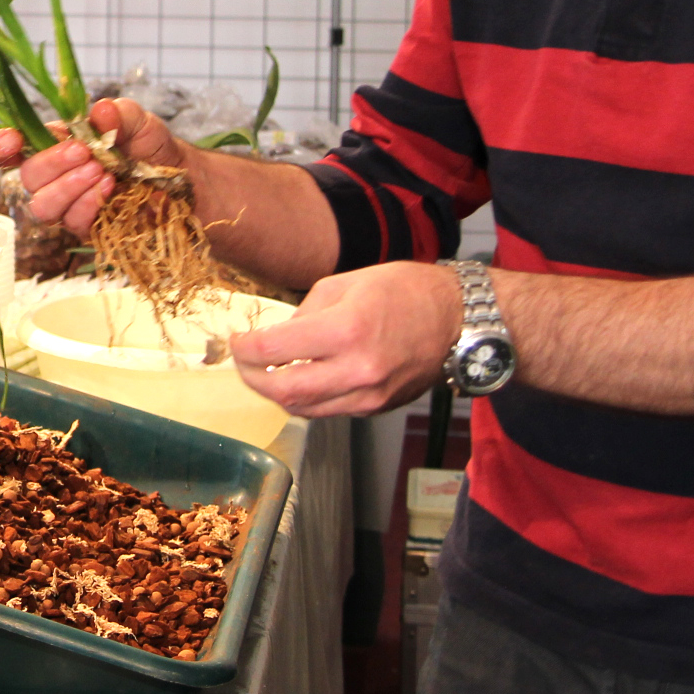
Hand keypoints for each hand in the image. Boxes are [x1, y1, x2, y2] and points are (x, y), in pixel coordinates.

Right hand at [0, 99, 187, 236]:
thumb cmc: (151, 147)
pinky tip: (111, 188)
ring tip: (101, 171)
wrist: (184, 180)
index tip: (11, 141)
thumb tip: (98, 112)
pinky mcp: (87, 229)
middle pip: (25, 177)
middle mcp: (53, 177)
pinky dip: (89, 203)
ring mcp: (68, 206)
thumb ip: (117, 113)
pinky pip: (72, 222)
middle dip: (51, 162)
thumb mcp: (138, 120)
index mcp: (52, 144)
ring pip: (42, 206)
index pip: (5, 150)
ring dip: (68, 186)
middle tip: (84, 151)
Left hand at [230, 260, 459, 417]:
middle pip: (283, 391)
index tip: (236, 340)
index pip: (274, 350)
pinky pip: (328, 410)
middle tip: (244, 361)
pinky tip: (301, 378)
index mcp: (346, 329)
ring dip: (277, 392)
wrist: (457, 319)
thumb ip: (304, 314)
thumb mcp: (345, 284)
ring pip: (303, 408)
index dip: (244, 348)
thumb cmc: (404, 291)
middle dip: (253, 377)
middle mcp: (356, 369)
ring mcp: (368, 395)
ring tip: (267, 371)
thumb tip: (278, 338)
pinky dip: (306, 398)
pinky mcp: (376, 408)